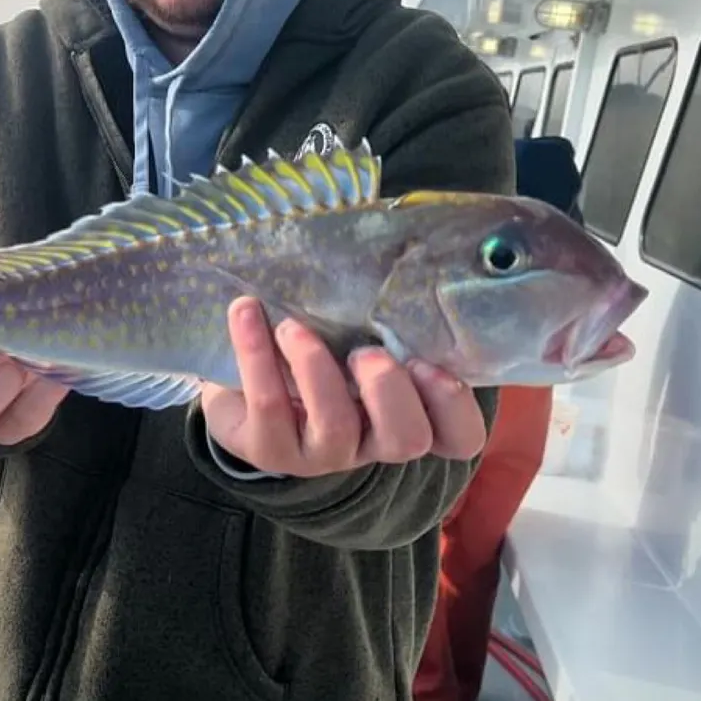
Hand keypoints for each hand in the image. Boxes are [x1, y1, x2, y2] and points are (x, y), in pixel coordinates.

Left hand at [201, 297, 486, 476]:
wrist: (241, 382)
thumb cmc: (317, 348)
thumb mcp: (353, 330)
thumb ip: (381, 313)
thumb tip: (396, 247)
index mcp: (406, 413)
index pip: (459, 436)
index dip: (454, 407)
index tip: (428, 362)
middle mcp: (371, 442)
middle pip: (407, 440)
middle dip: (389, 391)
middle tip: (366, 351)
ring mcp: (321, 453)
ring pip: (336, 427)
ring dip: (316, 369)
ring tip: (292, 327)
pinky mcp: (270, 448)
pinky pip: (269, 407)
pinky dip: (257, 355)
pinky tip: (246, 313)